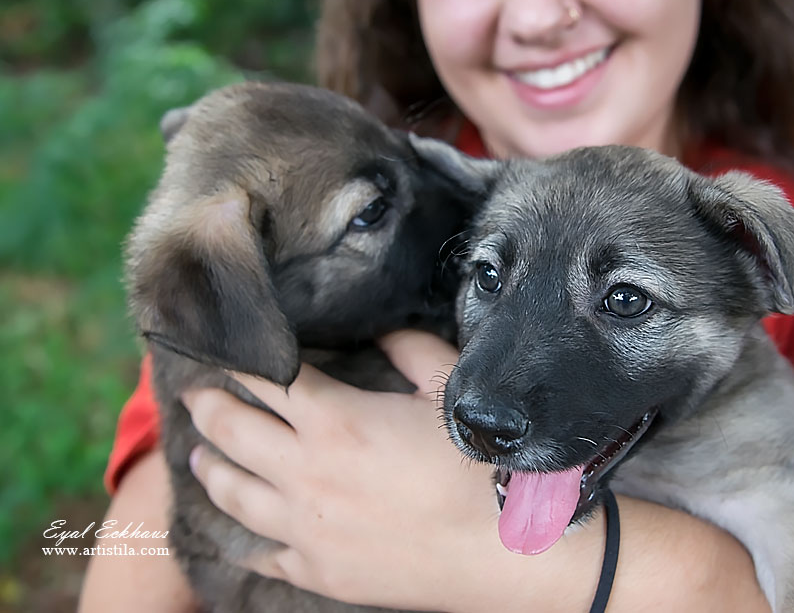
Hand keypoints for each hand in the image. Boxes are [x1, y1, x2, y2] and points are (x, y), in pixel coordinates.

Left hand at [180, 330, 501, 610]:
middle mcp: (304, 471)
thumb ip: (409, 347)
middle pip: (232, 429)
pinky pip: (262, 553)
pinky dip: (243, 541)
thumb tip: (382, 327)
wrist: (497, 549)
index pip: (267, 379)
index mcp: (335, 418)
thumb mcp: (446, 389)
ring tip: (198, 457)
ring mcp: (304, 525)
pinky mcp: (316, 569)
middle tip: (192, 396)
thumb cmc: (476, 466)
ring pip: (233, 491)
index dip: (239, 361)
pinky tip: (235, 536)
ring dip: (209, 468)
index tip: (221, 351)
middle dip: (206, 406)